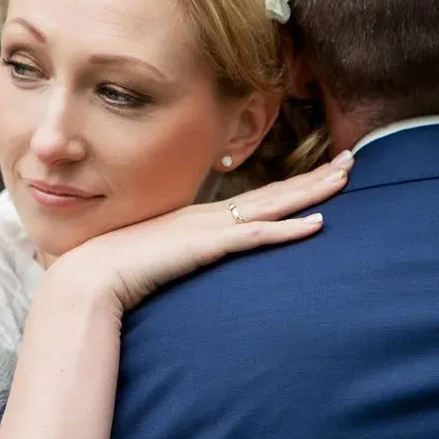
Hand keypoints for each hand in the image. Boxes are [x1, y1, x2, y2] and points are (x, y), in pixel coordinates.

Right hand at [50, 150, 353, 311]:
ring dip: (312, 192)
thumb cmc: (112, 273)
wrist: (88, 277)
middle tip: (351, 160)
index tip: (319, 174)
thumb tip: (178, 269)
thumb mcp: (151, 263)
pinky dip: (289, 229)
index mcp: (197, 220)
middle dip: (314, 176)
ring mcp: (208, 229)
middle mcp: (208, 216)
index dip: (290, 186)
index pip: (255, 199)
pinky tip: (319, 223)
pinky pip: (258, 236)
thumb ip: (170, 261)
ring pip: (273, 205)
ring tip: (346, 177)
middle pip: (273, 192)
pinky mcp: (206, 247)